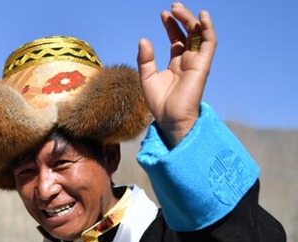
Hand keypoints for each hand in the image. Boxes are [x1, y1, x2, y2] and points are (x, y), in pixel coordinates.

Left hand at [137, 3, 216, 147]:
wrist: (170, 118)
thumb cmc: (159, 103)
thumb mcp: (146, 77)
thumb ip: (146, 59)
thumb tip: (144, 39)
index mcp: (176, 64)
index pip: (177, 39)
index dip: (171, 25)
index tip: (163, 14)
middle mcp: (188, 61)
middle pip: (189, 33)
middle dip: (181, 18)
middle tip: (173, 6)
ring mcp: (197, 62)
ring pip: (198, 35)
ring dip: (191, 19)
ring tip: (179, 8)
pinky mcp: (203, 64)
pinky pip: (210, 43)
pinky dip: (208, 28)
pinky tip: (202, 16)